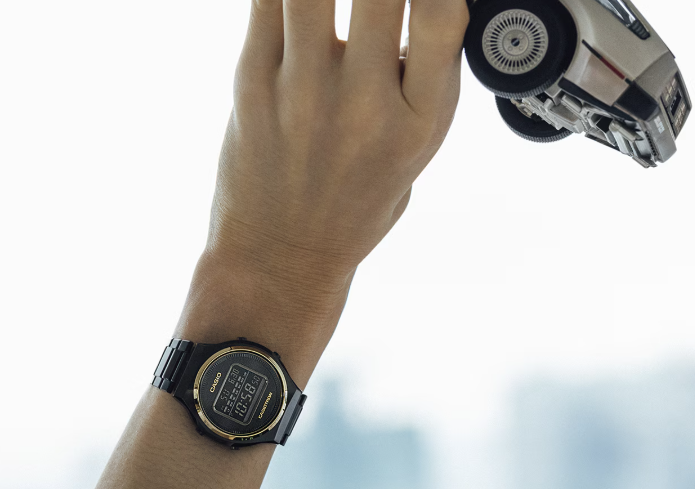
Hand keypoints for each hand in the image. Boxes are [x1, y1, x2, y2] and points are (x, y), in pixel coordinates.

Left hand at [192, 0, 467, 327]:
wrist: (279, 257)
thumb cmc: (352, 207)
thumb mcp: (417, 154)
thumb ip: (429, 76)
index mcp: (418, 123)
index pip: (442, 12)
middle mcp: (363, 106)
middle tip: (372, 4)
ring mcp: (302, 93)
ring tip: (326, 10)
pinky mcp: (252, 84)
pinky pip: (265, 0)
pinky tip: (293, 10)